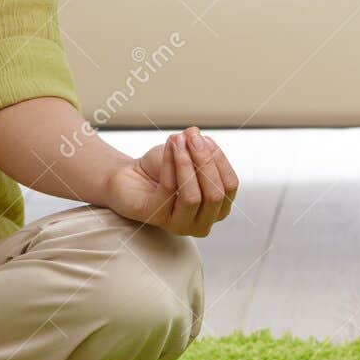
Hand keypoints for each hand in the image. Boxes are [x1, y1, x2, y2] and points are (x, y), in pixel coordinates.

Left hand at [103, 126, 237, 236]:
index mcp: (218, 209)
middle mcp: (202, 223)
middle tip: (192, 137)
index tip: (204, 138)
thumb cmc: (161, 170)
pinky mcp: (157, 219)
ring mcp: (180, 226)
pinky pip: (168, 190)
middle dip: (204, 161)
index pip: (230, 186)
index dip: (219, 160)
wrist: (129, 178)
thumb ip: (196, 147)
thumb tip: (196, 133)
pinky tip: (168, 147)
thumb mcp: (186, 156)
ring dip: (186, 163)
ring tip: (178, 140)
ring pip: (193, 196)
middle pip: (215, 194)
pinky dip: (170, 163)